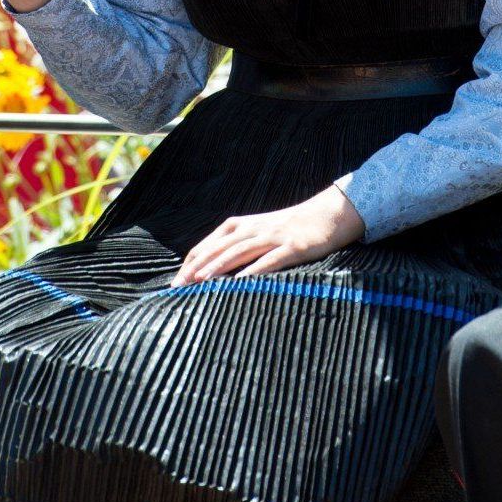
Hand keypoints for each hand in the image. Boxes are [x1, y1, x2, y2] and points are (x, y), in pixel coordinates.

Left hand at [172, 185, 364, 286]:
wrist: (325, 216)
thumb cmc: (287, 228)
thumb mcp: (257, 232)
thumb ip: (235, 246)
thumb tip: (208, 269)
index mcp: (240, 225)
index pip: (207, 244)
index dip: (191, 262)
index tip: (176, 282)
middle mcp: (252, 228)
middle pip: (219, 247)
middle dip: (197, 266)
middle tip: (179, 285)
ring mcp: (272, 236)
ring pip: (240, 251)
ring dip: (219, 265)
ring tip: (202, 280)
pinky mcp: (291, 246)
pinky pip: (270, 260)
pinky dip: (254, 270)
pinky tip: (242, 282)